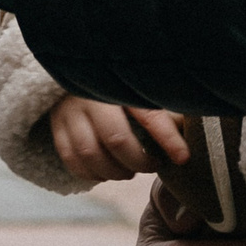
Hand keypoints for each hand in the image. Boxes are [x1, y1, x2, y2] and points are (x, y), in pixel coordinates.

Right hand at [49, 97, 188, 182]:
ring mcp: (69, 112)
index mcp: (119, 85)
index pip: (148, 114)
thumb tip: (188, 134)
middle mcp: (91, 96)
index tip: (183, 158)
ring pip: (90, 153)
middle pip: (116, 139)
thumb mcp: (141, 91)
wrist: (74, 72)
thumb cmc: (117, 87)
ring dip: (114, 171)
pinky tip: (105, 173)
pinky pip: (71, 160)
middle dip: (138, 161)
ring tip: (128, 171)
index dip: (168, 139)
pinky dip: (91, 173)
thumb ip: (164, 111)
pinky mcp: (56, 127)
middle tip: (151, 164)